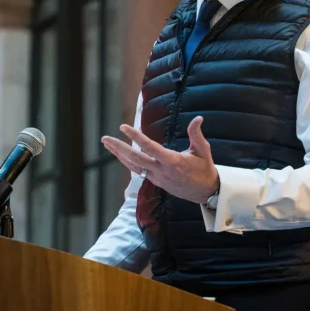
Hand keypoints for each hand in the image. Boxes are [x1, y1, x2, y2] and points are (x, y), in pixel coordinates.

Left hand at [100, 116, 219, 203]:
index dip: (135, 136)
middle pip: (135, 159)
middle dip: (119, 148)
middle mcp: (161, 170)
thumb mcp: (203, 150)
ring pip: (133, 166)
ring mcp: (157, 177)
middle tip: (105, 138)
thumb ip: (196, 134)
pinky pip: (138, 171)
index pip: (149, 147)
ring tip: (107, 143)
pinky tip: (120, 154)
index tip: (123, 127)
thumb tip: (198, 118)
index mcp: (172, 161)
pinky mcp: (155, 181)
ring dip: (119, 155)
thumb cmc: (204, 168)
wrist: (204, 192)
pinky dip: (127, 162)